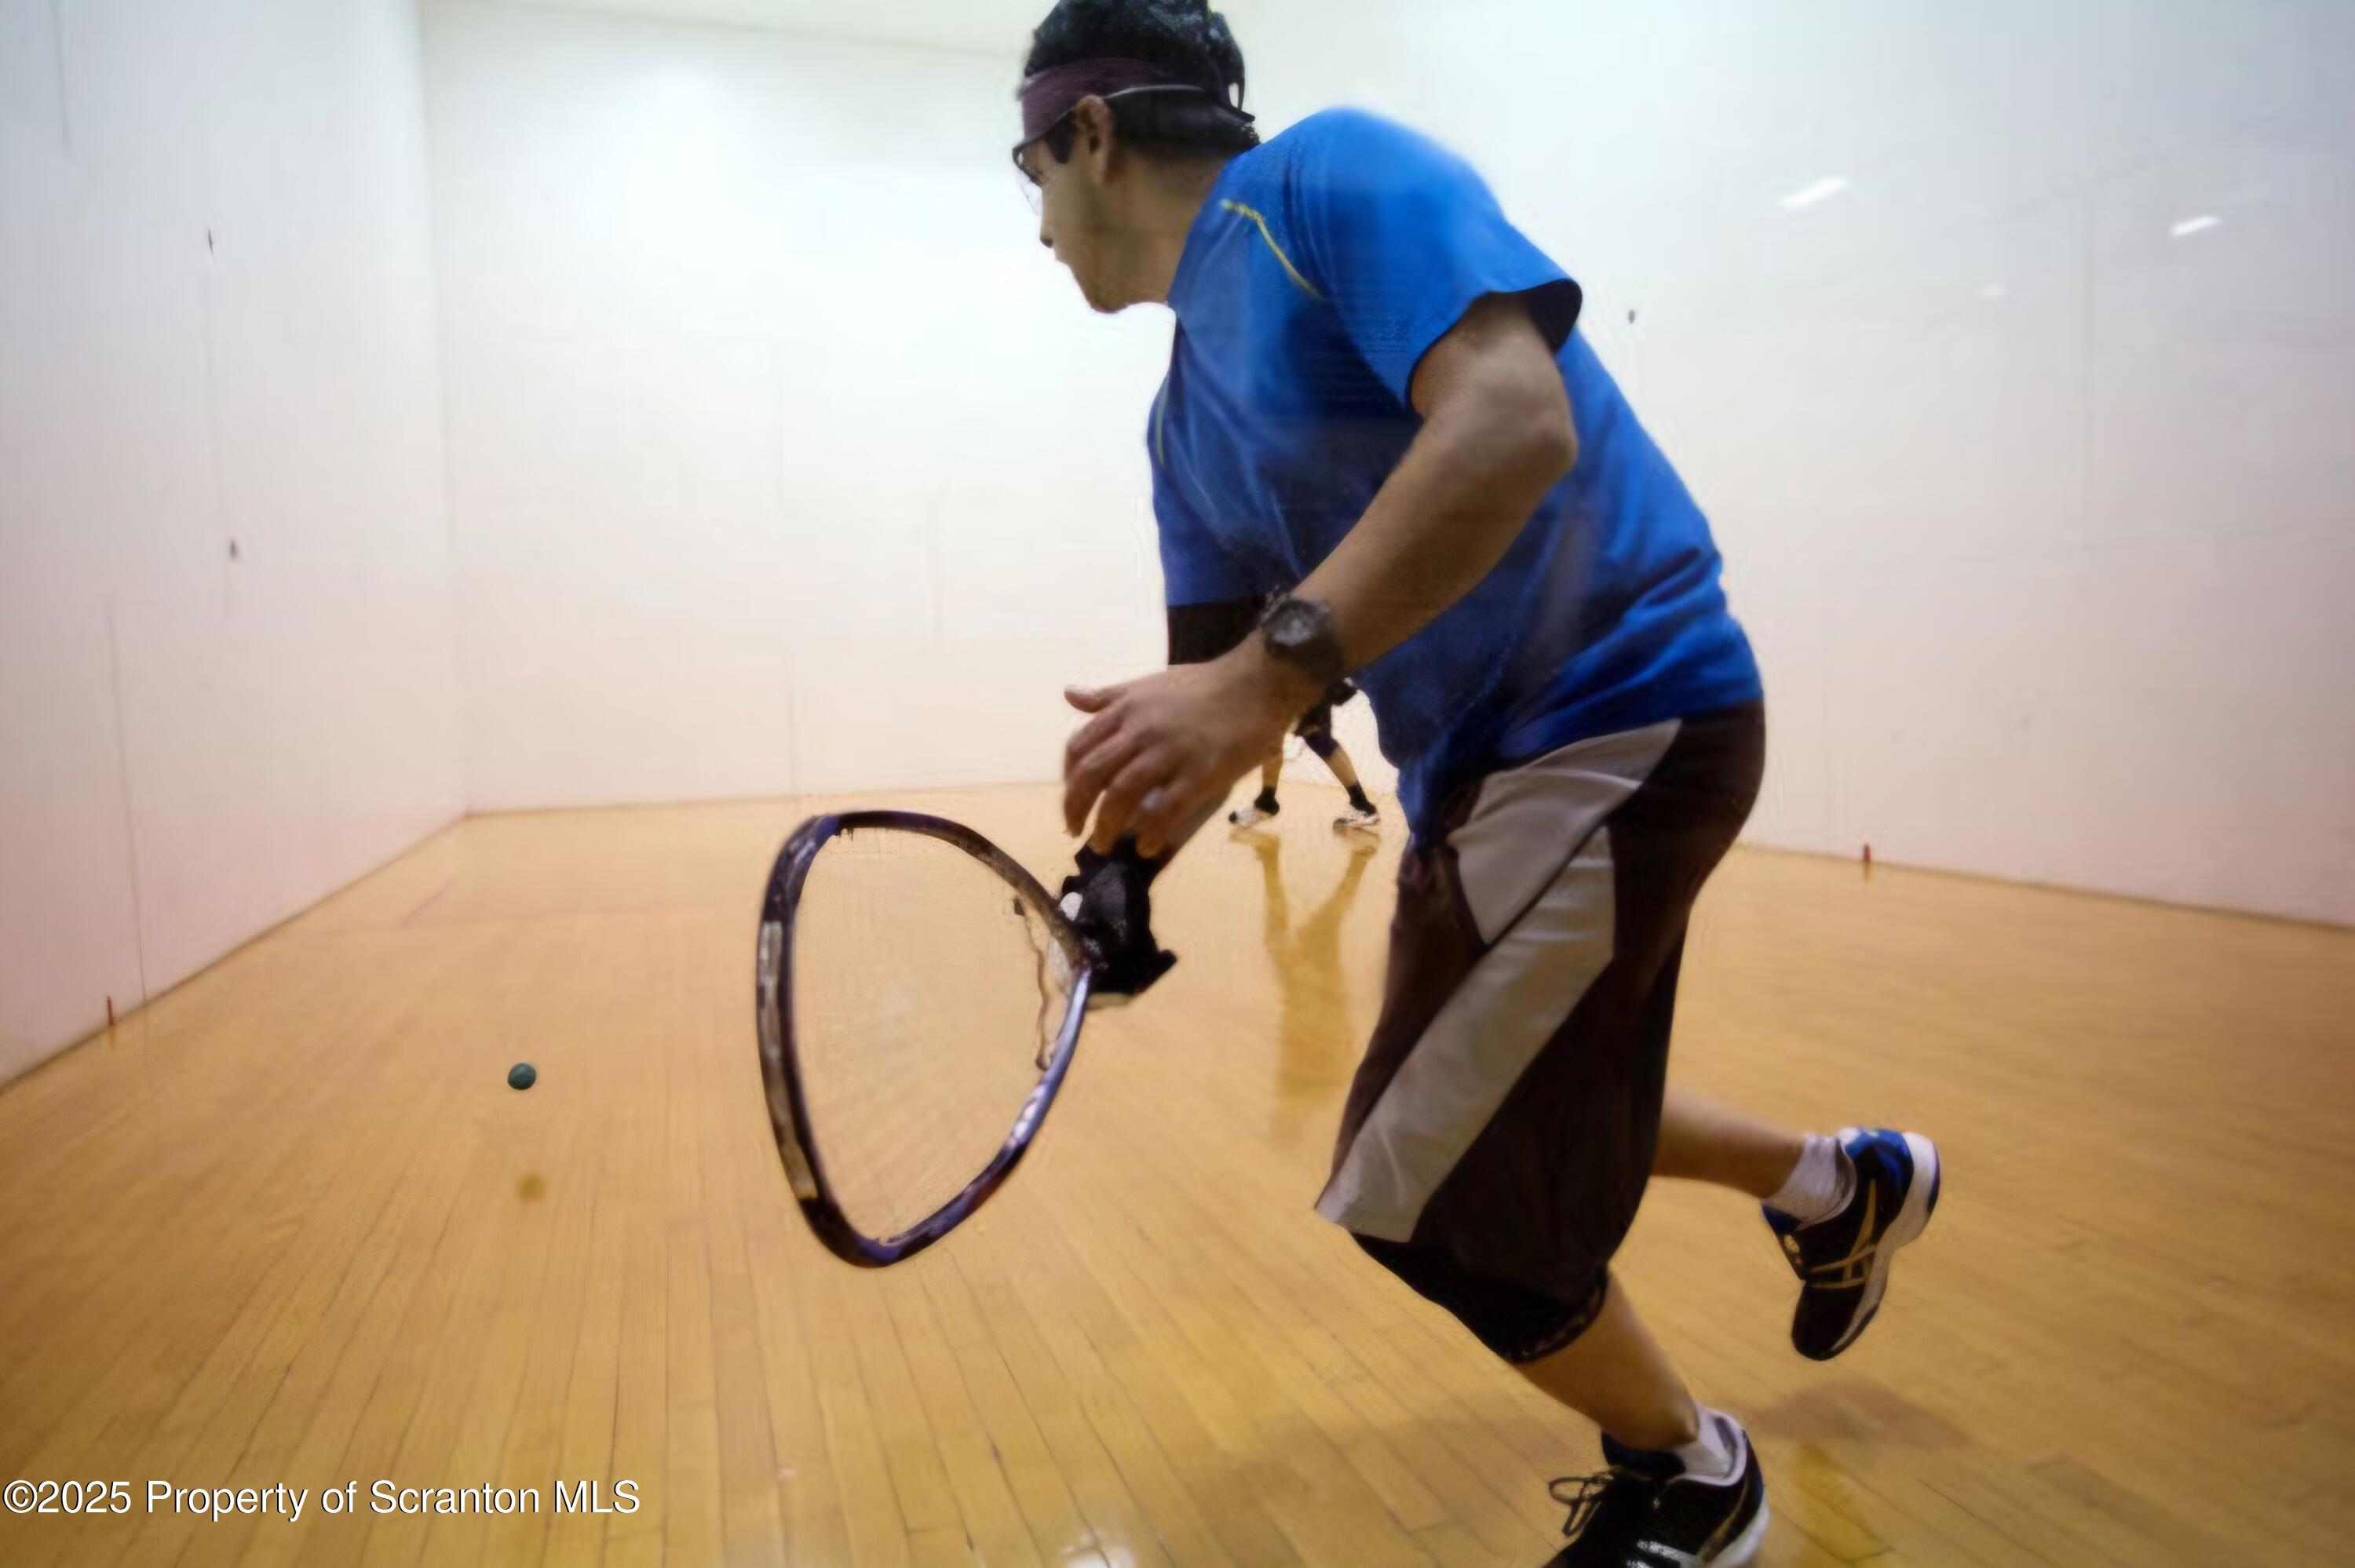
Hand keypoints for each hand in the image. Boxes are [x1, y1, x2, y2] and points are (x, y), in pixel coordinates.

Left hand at [1062, 649, 1310, 856]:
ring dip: (1106, 827)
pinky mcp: (1200, 774)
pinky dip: (1151, 833)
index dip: (1068, 778)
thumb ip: (1108, 695)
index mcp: (1126, 709)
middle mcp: (1140, 731)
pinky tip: (1147, 847)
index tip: (1073, 798)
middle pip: (1092, 775)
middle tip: (1076, 831)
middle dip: (1075, 809)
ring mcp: (1170, 753)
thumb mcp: (1148, 683)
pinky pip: (1167, 811)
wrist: (1256, 685)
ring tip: (1104, 845)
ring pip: (1121, 795)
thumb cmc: (1203, 685)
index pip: (1080, 747)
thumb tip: (1069, 694)